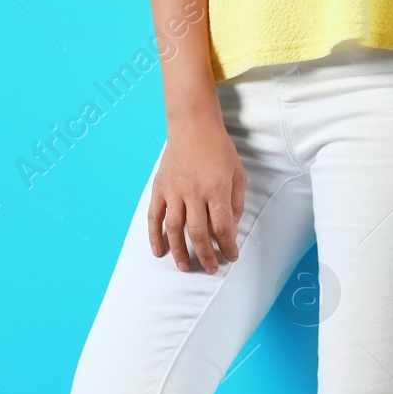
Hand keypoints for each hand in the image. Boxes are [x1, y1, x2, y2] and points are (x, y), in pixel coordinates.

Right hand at [148, 118, 246, 273]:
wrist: (193, 125)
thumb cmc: (219, 149)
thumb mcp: (237, 174)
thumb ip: (236, 202)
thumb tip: (233, 229)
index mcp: (216, 189)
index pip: (223, 227)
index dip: (228, 246)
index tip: (231, 257)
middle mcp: (194, 192)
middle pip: (199, 233)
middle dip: (206, 255)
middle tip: (211, 268)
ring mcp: (174, 191)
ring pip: (175, 228)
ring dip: (180, 251)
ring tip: (186, 267)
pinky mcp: (159, 188)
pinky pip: (154, 216)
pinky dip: (155, 235)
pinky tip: (159, 251)